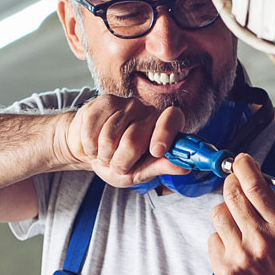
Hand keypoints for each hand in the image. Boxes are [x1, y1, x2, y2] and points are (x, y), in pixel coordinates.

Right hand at [59, 95, 183, 187]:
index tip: (157, 151)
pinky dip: (90, 147)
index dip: (165, 134)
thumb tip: (184, 168)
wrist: (90, 150)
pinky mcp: (103, 102)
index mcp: (164, 127)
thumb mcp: (140, 171)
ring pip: (109, 138)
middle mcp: (147, 111)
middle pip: (133, 141)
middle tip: (117, 163)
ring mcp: (126, 103)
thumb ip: (160, 167)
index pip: (173, 118)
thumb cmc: (118, 161)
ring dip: (103, 155)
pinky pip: (92, 132)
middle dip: (120, 162)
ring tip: (106, 154)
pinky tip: (93, 145)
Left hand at [208, 154, 274, 274]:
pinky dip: (221, 240)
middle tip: (235, 186)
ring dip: (226, 213)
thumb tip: (252, 181)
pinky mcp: (224, 270)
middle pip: (231, 195)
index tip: (240, 161)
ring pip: (218, 214)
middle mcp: (260, 241)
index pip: (256, 186)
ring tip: (238, 226)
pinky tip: (236, 250)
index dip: (244, 166)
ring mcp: (239, 257)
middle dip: (231, 184)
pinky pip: (212, 239)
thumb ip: (273, 209)